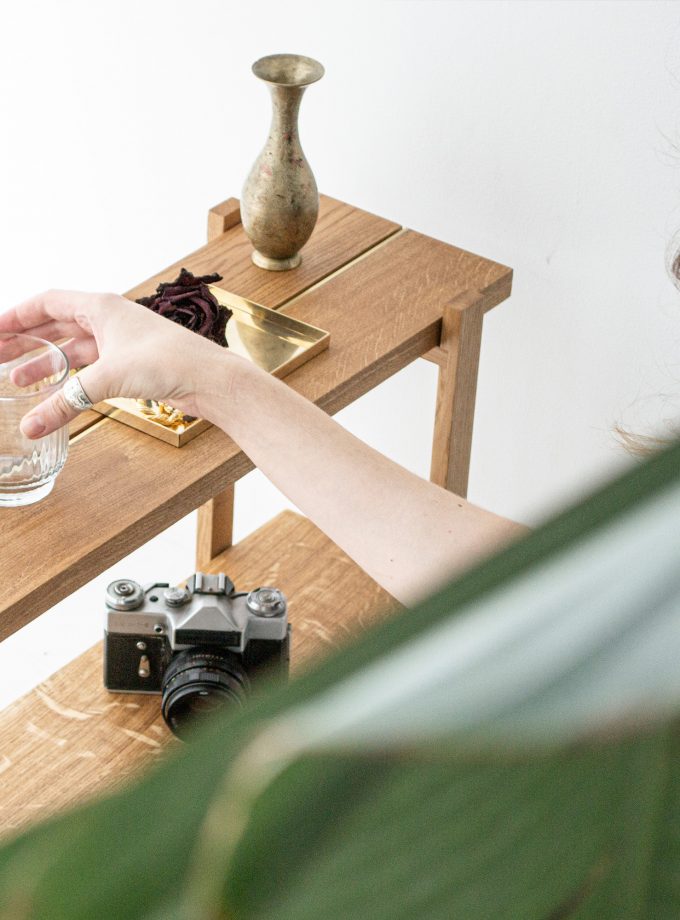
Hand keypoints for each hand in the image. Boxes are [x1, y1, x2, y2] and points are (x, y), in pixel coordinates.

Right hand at [0, 290, 224, 437]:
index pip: (46, 302)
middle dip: (25, 341)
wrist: (210, 379)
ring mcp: (121, 341)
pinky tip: (56, 392)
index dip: (16, 316)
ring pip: (73, 349)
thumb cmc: (168, 361)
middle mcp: (110, 318)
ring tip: (16, 381)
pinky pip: (90, 367)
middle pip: (56, 324)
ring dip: (45, 363)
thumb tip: (31, 426)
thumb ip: (65, 402)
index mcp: (101, 305)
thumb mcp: (107, 379)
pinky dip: (70, 378)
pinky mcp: (132, 364)